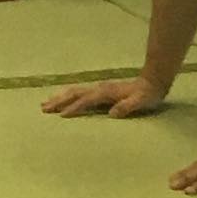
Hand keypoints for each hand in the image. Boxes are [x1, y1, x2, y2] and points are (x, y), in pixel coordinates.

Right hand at [44, 75, 169, 120]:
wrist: (153, 82)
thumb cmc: (148, 94)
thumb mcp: (141, 102)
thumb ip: (127, 107)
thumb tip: (112, 113)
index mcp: (106, 92)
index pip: (86, 100)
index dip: (74, 107)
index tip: (61, 115)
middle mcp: (99, 88)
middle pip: (74, 93)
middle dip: (59, 100)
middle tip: (44, 108)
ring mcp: (99, 88)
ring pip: (74, 91)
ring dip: (59, 97)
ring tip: (45, 103)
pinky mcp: (100, 90)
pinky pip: (79, 92)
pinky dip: (67, 95)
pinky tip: (62, 98)